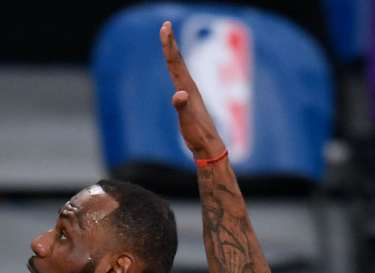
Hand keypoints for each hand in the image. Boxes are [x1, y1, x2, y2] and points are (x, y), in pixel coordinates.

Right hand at [160, 22, 225, 160]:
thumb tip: (178, 94)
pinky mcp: (189, 100)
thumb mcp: (188, 123)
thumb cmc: (198, 135)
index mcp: (188, 89)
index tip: (165, 29)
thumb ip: (182, 108)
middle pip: (178, 61)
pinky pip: (180, 78)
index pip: (176, 63)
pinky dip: (175, 68)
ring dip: (173, 53)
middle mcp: (189, 87)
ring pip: (179, 68)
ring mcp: (190, 93)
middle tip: (165, 25)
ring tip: (168, 41)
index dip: (169, 46)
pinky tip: (175, 67)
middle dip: (170, 43)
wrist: (209, 146)